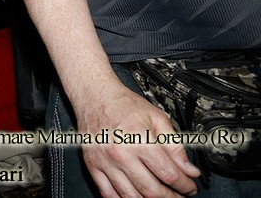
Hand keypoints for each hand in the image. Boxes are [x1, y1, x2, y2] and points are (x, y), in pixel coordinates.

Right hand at [76, 84, 198, 197]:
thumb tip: (189, 169)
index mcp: (140, 141)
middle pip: (152, 190)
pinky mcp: (93, 165)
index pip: (169, 174)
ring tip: (160, 196)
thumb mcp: (157, 118)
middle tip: (179, 195)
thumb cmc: (123, 104)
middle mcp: (121, 154)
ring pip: (131, 196)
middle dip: (171, 197)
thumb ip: (175, 146)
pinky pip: (107, 193)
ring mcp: (105, 162)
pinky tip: (134, 197)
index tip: (189, 187)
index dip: (185, 185)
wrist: (94, 95)